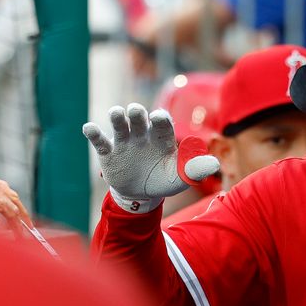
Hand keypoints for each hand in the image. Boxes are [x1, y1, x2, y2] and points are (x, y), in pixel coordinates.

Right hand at [82, 104, 219, 212]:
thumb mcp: (181, 177)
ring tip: (116, 114)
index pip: (162, 123)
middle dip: (137, 113)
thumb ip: (195, 169)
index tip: (159, 117)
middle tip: (136, 111)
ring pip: (119, 124)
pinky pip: (100, 141)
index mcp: (162, 137)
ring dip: (117, 117)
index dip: (160, 118)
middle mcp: (142, 134)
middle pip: (139, 118)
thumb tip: (215, 164)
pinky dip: (94, 133)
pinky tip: (89, 128)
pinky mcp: (109, 153)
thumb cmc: (164, 179)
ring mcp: (124, 141)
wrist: (142, 194)